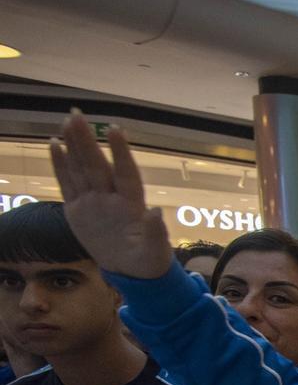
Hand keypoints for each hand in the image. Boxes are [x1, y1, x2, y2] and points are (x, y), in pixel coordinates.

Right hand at [47, 113, 175, 277]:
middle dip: (87, 141)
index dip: (121, 153)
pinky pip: (67, 183)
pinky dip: (60, 165)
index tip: (115, 129)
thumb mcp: (154, 250)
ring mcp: (93, 201)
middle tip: (77, 115)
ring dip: (74, 146)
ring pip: (81, 169)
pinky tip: (55, 144)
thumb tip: (155, 212)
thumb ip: (155, 232)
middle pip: (97, 165)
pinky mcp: (77, 208)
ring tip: (67, 121)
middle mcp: (111, 197)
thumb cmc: (147, 258)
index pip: (125, 173)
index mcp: (131, 204)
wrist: (129, 270)